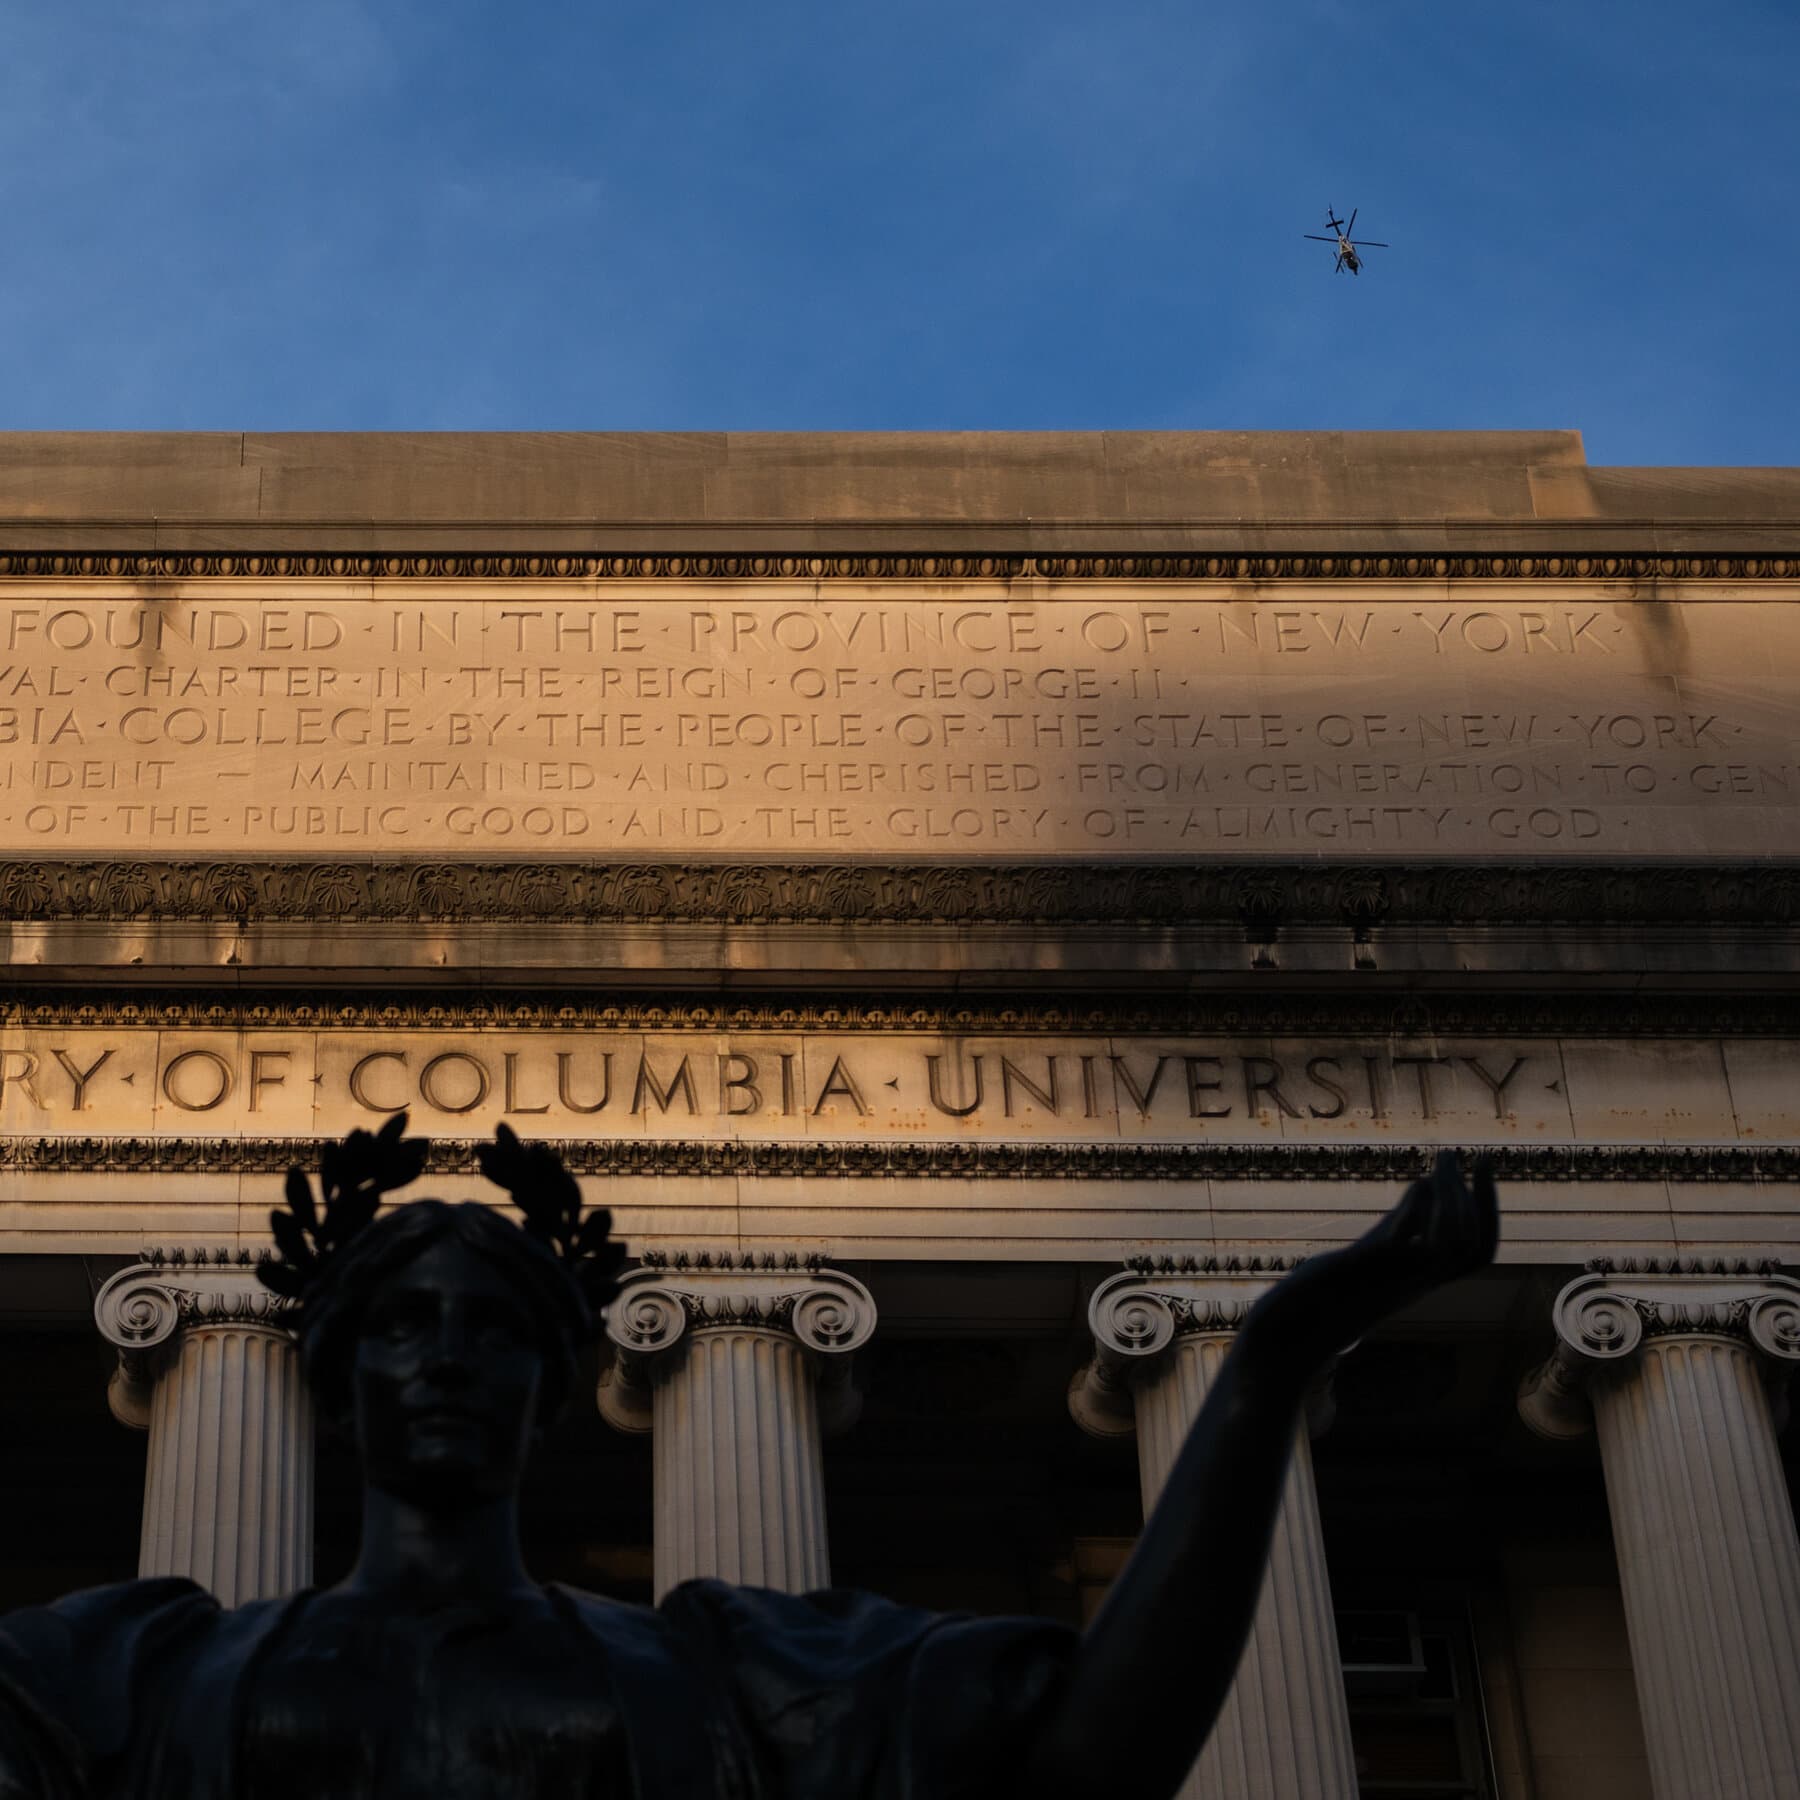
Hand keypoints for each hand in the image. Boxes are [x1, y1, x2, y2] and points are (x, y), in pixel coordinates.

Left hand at [1243, 1152, 1498, 1377]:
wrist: (1297, 1324)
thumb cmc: (1337, 1285)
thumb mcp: (1380, 1245)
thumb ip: (1406, 1219)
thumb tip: (1428, 1182)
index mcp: (1424, 1278)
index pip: (1477, 1252)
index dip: (1489, 1213)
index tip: (1483, 1166)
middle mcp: (1417, 1282)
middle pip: (1471, 1249)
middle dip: (1481, 1200)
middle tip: (1473, 1156)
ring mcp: (1396, 1280)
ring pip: (1450, 1247)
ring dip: (1454, 1200)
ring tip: (1446, 1161)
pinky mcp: (1367, 1273)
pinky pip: (1408, 1246)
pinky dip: (1420, 1212)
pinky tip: (1420, 1182)